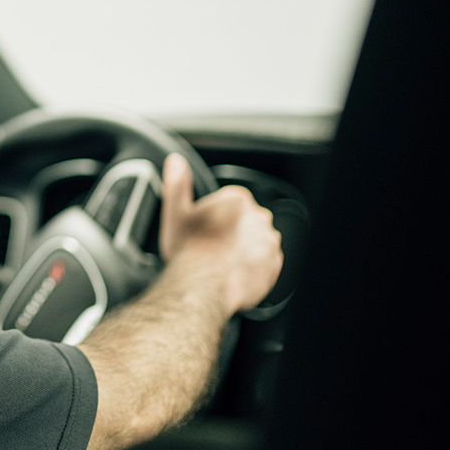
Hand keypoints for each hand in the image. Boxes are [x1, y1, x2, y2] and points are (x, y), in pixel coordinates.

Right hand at [158, 153, 282, 314]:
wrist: (203, 288)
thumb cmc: (189, 252)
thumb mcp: (175, 212)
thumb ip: (178, 183)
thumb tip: (175, 161)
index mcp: (236, 200)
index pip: (230, 202)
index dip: (216, 217)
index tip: (206, 230)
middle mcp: (258, 218)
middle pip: (245, 220)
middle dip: (232, 231)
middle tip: (212, 247)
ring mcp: (268, 242)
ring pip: (255, 241)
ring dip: (243, 248)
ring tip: (222, 263)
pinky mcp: (273, 265)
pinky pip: (264, 263)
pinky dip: (252, 267)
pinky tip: (233, 273)